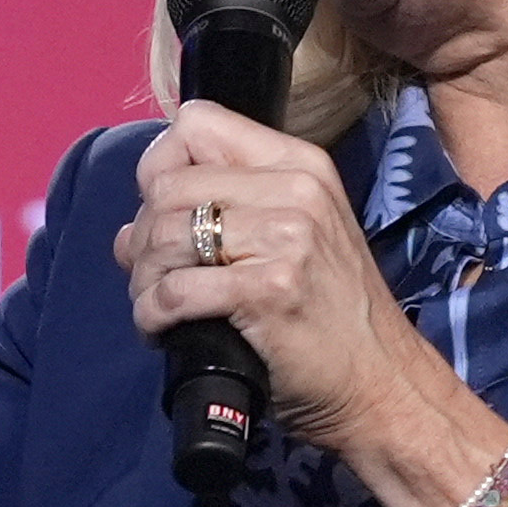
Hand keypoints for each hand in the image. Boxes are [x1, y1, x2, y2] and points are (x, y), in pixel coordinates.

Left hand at [120, 102, 484, 506]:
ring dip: (143, 280)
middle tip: (152, 278)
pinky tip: (161, 332)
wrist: (380, 383)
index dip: (160, 167)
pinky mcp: (269, 290)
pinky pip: (175, 291)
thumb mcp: (289, 243)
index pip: (196, 124)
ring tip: (156, 307)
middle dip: (143, 236)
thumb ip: (218, 218)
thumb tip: (127, 235)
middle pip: (167, 183)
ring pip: (163, 234)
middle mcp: (294, 189)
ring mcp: (285, 237)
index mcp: (299, 164)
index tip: (163, 214)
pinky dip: (152, 315)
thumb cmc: (329, 318)